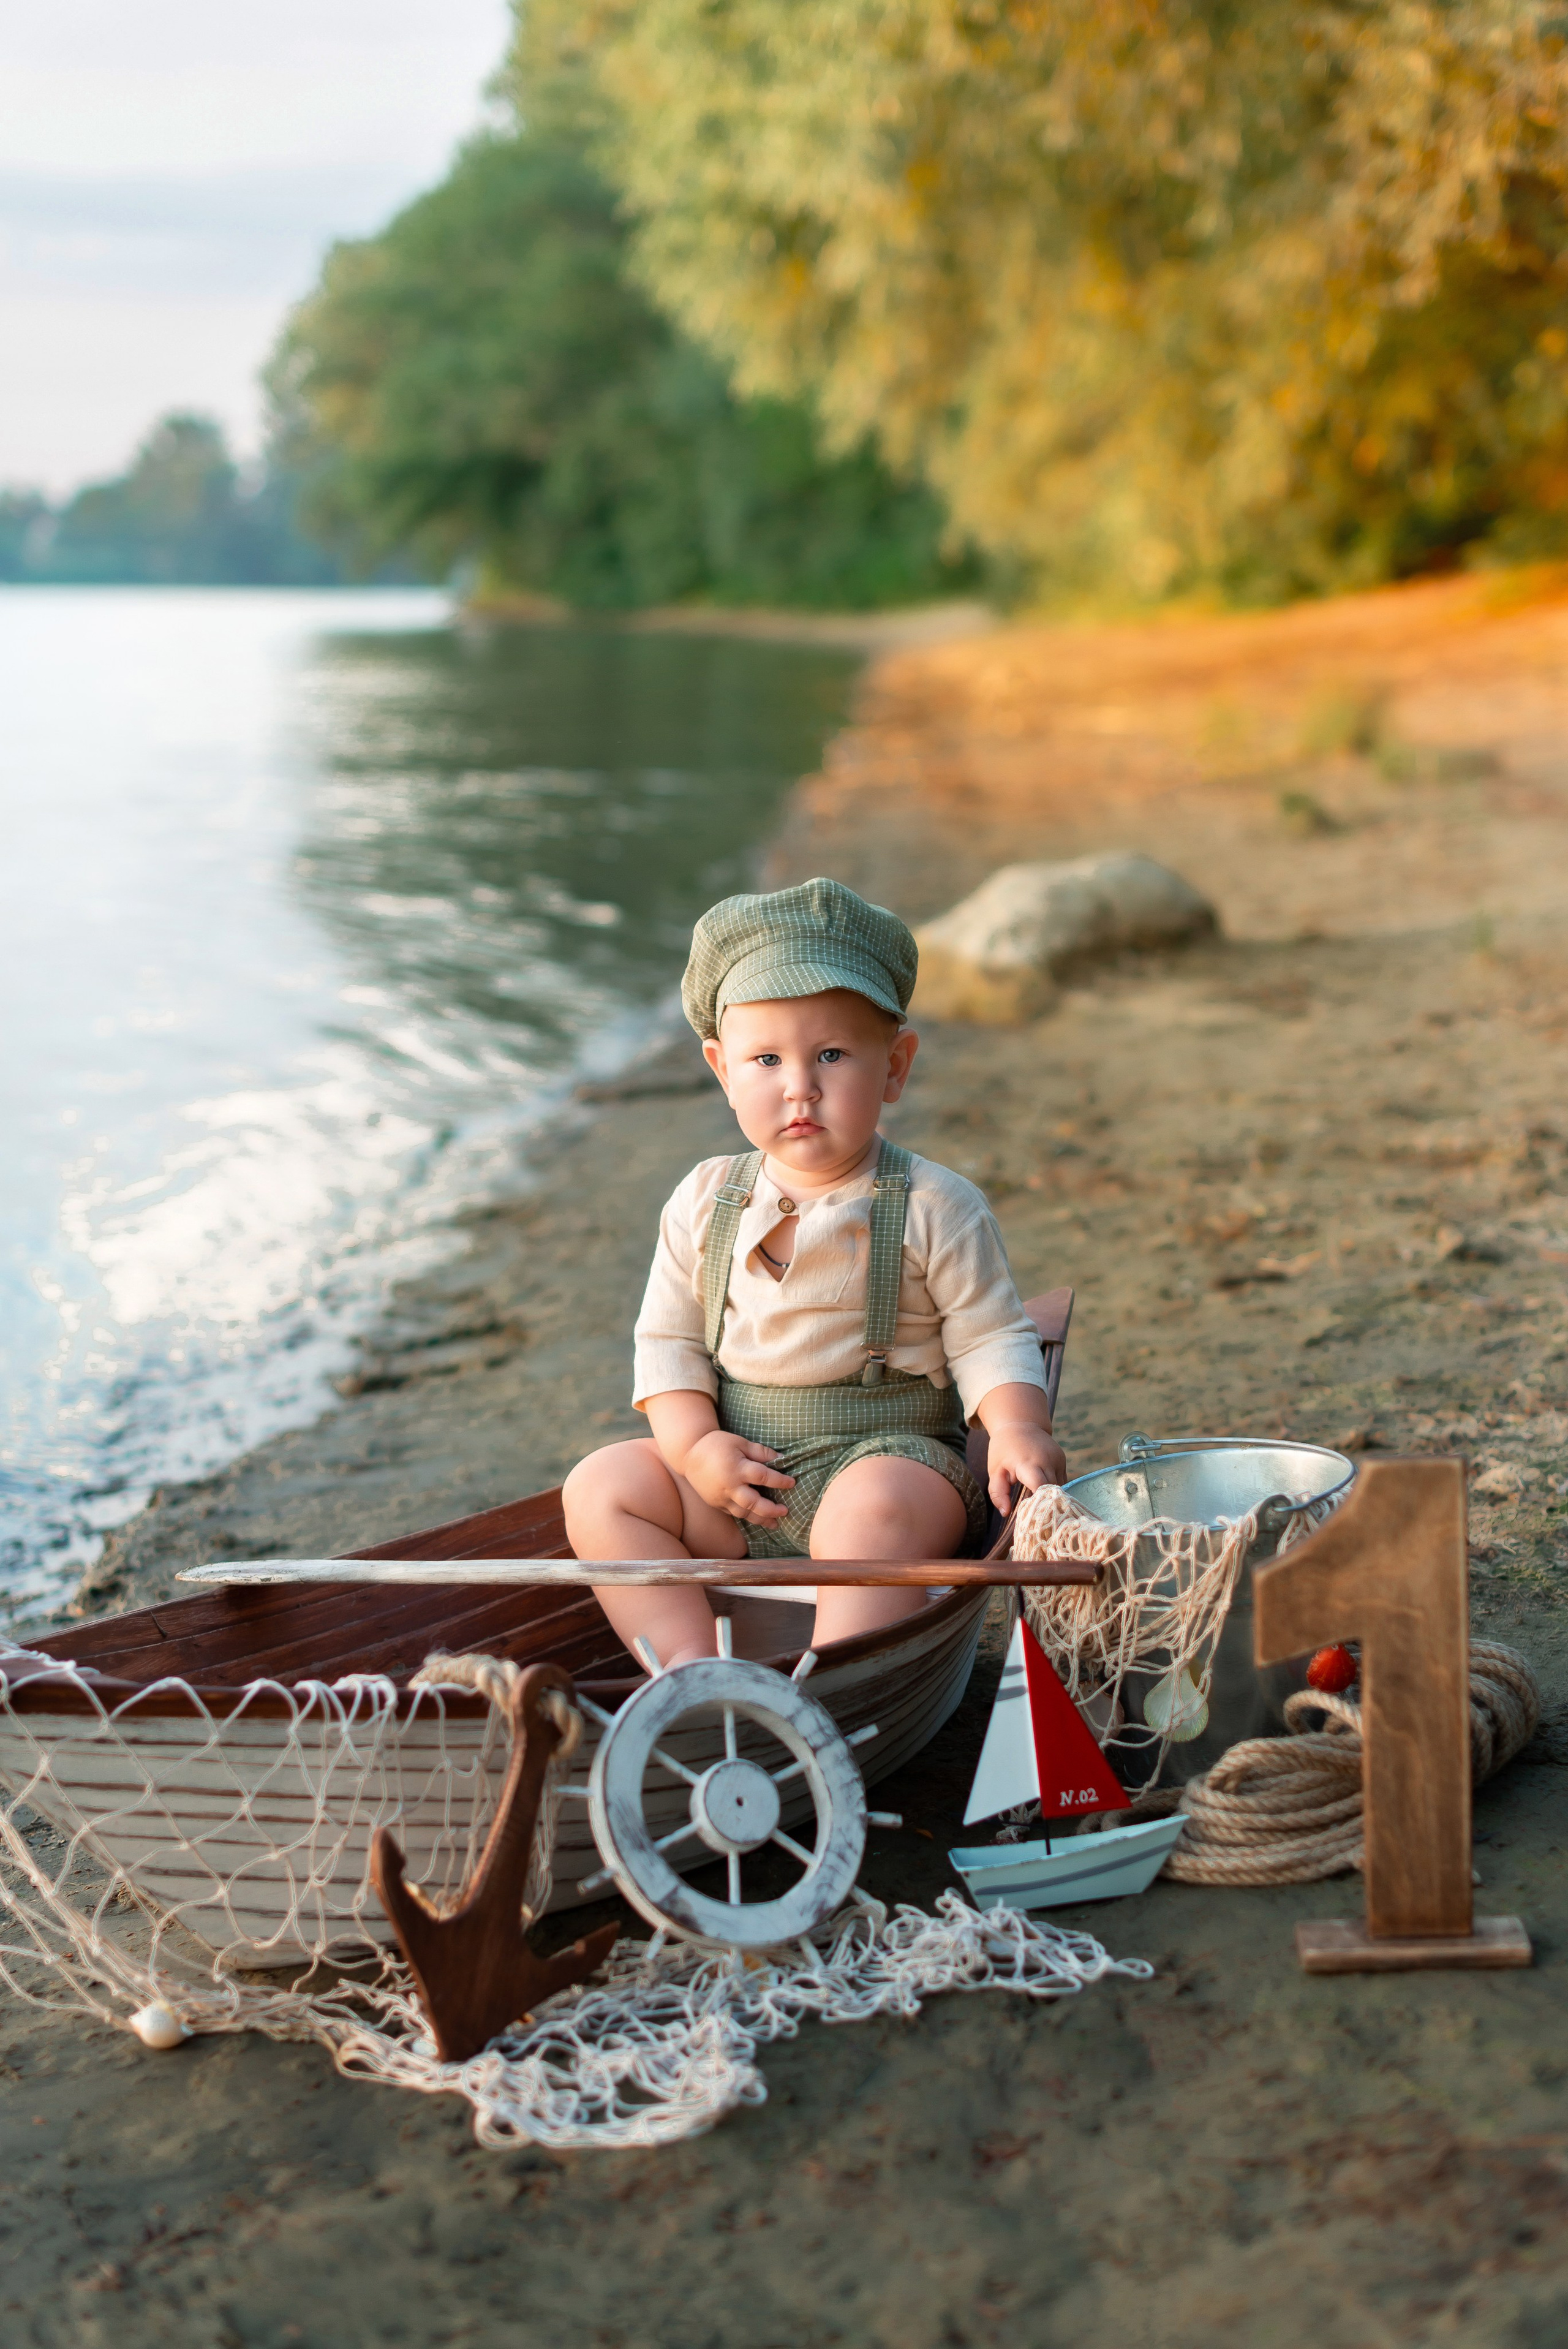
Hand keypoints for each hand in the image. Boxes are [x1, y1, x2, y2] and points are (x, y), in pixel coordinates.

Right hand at [680, 1430, 795, 1525]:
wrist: (689, 1453)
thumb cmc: (717, 1444)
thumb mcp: (740, 1442)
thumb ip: (760, 1452)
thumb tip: (780, 1458)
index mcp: (737, 1468)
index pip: (763, 1477)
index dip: (780, 1481)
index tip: (792, 1483)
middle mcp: (729, 1486)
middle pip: (753, 1503)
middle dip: (771, 1509)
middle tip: (785, 1511)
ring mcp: (721, 1497)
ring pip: (743, 1513)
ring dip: (760, 1519)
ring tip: (775, 1523)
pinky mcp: (715, 1503)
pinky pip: (733, 1513)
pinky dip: (747, 1517)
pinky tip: (757, 1519)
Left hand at [983, 1421, 1066, 1514]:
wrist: (1019, 1423)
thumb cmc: (1003, 1450)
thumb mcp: (994, 1471)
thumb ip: (998, 1493)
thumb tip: (1006, 1514)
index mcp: (1027, 1463)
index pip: (1040, 1487)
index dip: (1039, 1503)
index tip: (1032, 1514)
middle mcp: (1046, 1460)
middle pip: (1051, 1491)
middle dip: (1043, 1504)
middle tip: (1034, 1514)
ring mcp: (1057, 1459)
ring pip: (1058, 1487)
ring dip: (1049, 1496)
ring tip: (1037, 1500)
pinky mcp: (1062, 1458)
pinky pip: (1061, 1480)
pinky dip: (1054, 1487)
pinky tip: (1043, 1488)